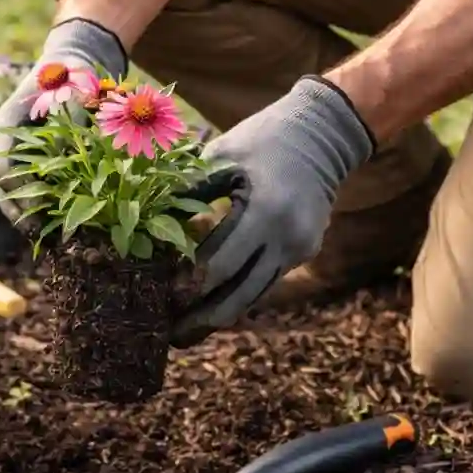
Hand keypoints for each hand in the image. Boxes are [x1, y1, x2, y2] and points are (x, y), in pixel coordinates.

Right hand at [0, 18, 126, 229]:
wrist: (76, 56)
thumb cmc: (73, 71)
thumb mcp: (74, 92)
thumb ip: (74, 124)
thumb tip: (75, 158)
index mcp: (9, 124)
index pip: (4, 171)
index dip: (17, 198)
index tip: (32, 218)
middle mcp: (13, 139)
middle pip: (8, 186)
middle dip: (21, 214)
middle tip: (38, 238)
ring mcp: (26, 147)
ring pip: (21, 187)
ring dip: (33, 212)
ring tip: (47, 237)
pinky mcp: (42, 153)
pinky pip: (40, 182)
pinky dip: (49, 201)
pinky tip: (62, 218)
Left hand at [171, 76, 375, 346]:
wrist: (324, 134)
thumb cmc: (263, 138)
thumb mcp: (222, 155)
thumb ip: (187, 192)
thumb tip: (148, 227)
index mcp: (266, 211)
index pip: (221, 264)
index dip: (189, 286)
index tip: (161, 301)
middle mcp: (288, 238)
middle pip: (239, 296)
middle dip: (202, 319)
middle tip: (168, 338)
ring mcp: (299, 250)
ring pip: (254, 296)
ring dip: (219, 314)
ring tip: (185, 333)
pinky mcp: (303, 253)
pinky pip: (264, 281)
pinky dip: (237, 294)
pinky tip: (210, 306)